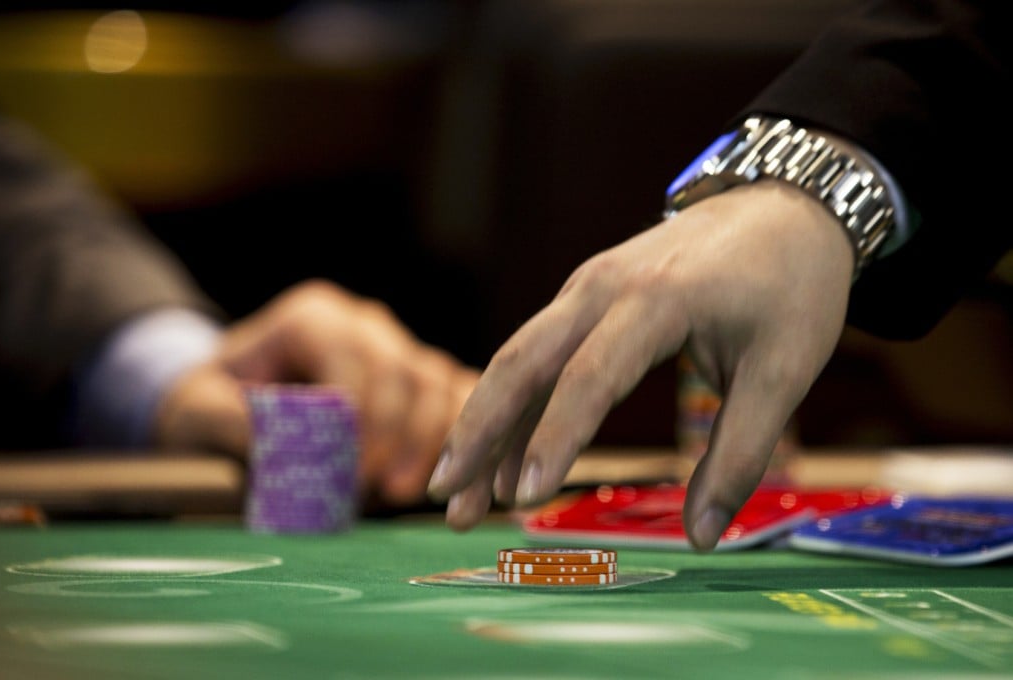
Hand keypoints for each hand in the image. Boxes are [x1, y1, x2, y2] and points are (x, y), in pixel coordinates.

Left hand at [154, 279, 477, 507]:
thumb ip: (229, 419)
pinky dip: (459, 437)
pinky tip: (451, 477)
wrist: (233, 399)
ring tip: (410, 493)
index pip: (356, 357)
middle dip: (402, 433)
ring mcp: (398, 350)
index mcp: (314, 319)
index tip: (356, 470)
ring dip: (434, 440)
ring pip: (438, 383)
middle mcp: (364, 326)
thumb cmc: (216, 400)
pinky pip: (456, 399)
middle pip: (406, 369)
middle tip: (388, 491)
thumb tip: (277, 443)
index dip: (365, 413)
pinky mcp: (419, 382)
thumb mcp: (199, 407)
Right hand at [426, 181, 853, 549]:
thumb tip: (701, 538)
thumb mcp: (783, 370)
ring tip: (460, 498)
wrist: (784, 206)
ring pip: (518, 359)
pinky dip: (515, 407)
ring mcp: (586, 287)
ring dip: (483, 425)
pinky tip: (503, 458)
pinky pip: (537, 354)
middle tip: (446, 500)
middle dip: (478, 432)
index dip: (554, 440)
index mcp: (657, 299)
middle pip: (522, 361)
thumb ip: (740, 454)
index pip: (590, 376)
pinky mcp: (585, 297)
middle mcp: (603, 286)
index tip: (524, 499)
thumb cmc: (791, 287)